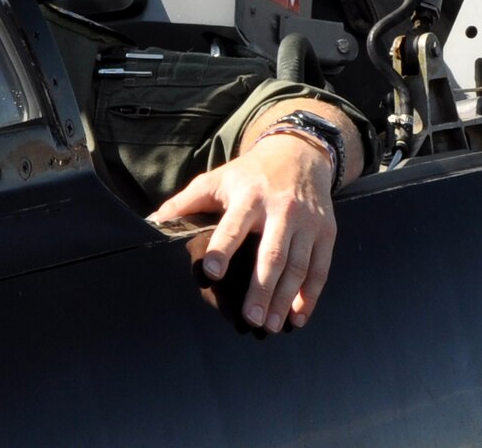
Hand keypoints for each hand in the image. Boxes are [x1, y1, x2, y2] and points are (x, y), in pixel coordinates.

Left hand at [150, 118, 338, 332]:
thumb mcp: (217, 179)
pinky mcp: (326, 232)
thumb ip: (187, 202)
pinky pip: (320, 268)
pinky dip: (310, 295)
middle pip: (271, 254)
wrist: (300, 155)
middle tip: (251, 319)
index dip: (222, 249)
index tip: (211, 273)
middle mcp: (282, 209)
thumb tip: (154, 222)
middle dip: (261, 289)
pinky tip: (298, 316)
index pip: (234, 226)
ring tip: (271, 325)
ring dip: (285, 299)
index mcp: (250, 196)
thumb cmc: (250, 174)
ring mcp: (308, 222)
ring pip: (298, 266)